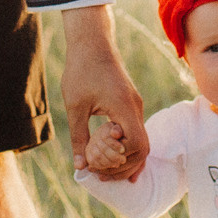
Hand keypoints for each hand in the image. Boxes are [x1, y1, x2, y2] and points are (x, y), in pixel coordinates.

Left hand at [61, 5, 147, 180]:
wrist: (91, 42)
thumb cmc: (81, 70)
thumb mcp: (75, 106)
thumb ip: (79, 137)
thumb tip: (80, 166)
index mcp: (124, 107)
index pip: (137, 144)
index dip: (120, 161)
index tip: (98, 165)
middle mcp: (135, 108)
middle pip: (143, 148)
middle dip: (124, 166)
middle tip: (100, 175)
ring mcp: (135, 106)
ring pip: (140, 141)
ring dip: (124, 158)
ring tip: (102, 169)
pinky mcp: (130, 104)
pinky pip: (134, 132)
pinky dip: (125, 147)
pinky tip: (110, 156)